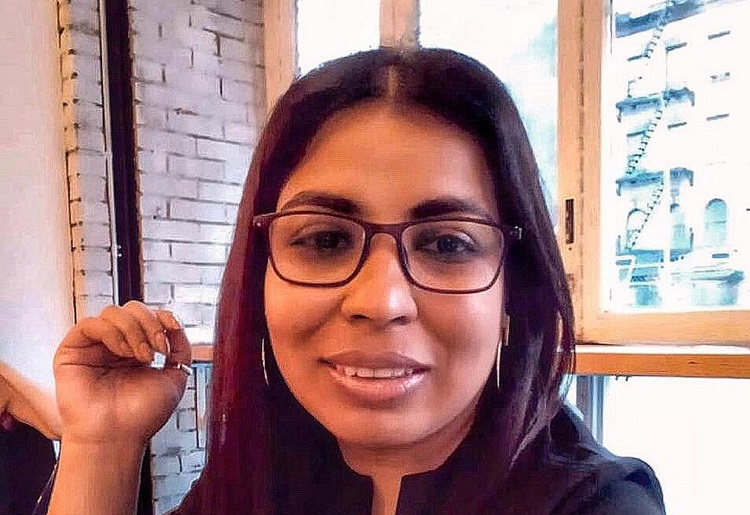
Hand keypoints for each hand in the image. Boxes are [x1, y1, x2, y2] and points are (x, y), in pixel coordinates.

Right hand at [53, 301, 191, 445]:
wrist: (117, 437)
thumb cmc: (142, 414)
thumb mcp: (175, 376)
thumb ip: (181, 347)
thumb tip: (175, 322)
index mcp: (136, 349)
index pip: (148, 315)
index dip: (162, 318)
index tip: (172, 333)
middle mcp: (114, 345)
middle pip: (132, 308)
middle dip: (150, 324)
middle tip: (156, 351)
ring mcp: (93, 346)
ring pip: (113, 312)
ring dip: (134, 329)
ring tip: (141, 356)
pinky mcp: (71, 351)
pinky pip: (91, 323)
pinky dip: (112, 332)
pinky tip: (122, 352)